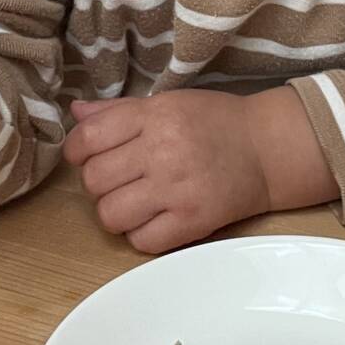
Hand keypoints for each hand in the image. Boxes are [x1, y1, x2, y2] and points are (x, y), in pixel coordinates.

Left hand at [64, 86, 338, 253]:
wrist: (268, 149)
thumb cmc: (217, 122)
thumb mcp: (169, 102)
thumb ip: (119, 111)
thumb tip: (76, 114)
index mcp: (155, 116)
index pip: (89, 138)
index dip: (77, 151)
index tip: (87, 156)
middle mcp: (163, 151)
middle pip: (95, 180)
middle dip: (98, 183)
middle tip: (117, 180)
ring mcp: (177, 190)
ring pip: (111, 214)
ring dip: (115, 212)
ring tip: (133, 202)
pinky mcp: (192, 221)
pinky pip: (141, 241)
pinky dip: (140, 234)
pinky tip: (153, 220)